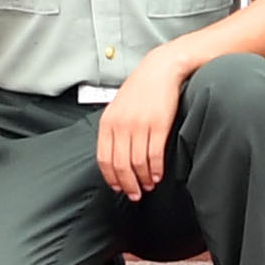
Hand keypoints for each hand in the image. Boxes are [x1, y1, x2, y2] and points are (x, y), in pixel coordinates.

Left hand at [95, 54, 182, 194]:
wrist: (160, 70)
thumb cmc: (140, 89)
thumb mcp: (117, 107)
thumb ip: (113, 130)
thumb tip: (114, 158)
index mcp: (108, 122)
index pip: (104, 159)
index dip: (111, 177)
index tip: (117, 188)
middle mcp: (121, 125)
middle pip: (120, 165)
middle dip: (127, 184)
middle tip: (134, 194)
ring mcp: (140, 125)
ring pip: (138, 163)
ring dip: (143, 179)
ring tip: (147, 185)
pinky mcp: (159, 125)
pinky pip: (155, 155)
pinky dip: (156, 170)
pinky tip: (157, 175)